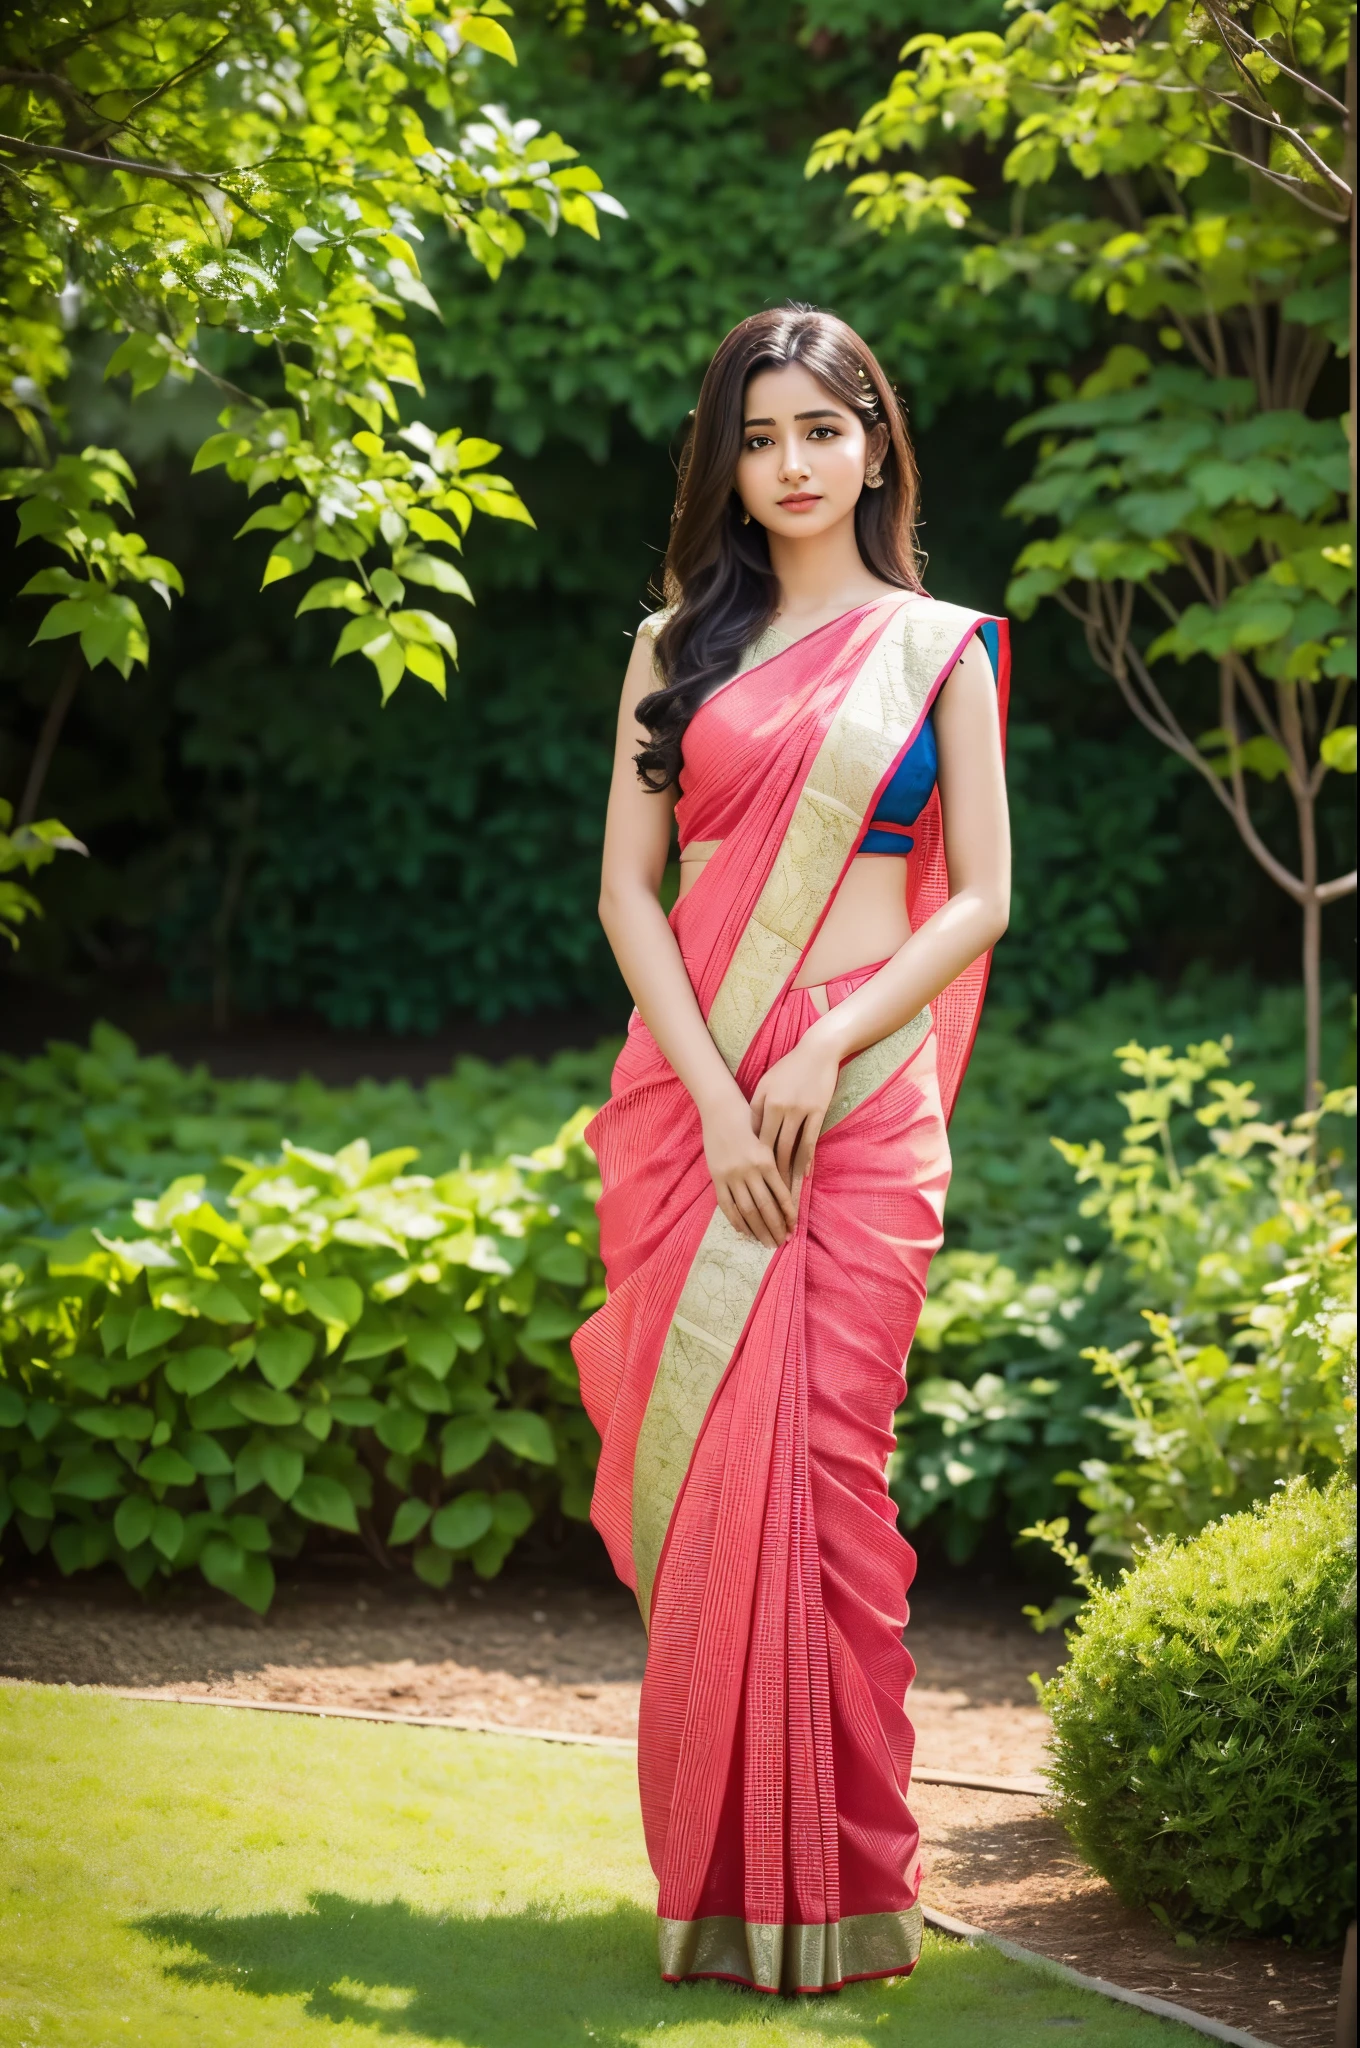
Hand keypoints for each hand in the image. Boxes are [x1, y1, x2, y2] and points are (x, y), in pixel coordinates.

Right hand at [700, 1091, 798, 1247]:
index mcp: (766, 1160)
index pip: (780, 1195)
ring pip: (747, 1209)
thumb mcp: (766, 1140)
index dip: (787, 1214)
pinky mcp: (717, 1176)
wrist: (721, 1108)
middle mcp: (750, 1169)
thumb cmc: (748, 1120)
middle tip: (782, 1242)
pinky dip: (736, 1220)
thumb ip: (773, 1165)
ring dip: (758, 1229)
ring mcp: (731, 1174)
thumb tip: (785, 1193)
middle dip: (775, 1227)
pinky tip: (744, 1231)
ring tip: (766, 1242)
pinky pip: (727, 1204)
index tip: (793, 1228)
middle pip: (765, 1207)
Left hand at [749, 1028, 840, 1197]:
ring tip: (784, 1192)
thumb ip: (757, 1107)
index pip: (754, 1137)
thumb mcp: (766, 1083)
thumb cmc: (789, 1067)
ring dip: (786, 1172)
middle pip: (769, 1148)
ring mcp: (798, 1110)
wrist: (817, 1050)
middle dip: (767, 1173)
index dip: (750, 1160)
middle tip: (764, 1193)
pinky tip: (804, 1174)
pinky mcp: (817, 1111)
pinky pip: (810, 1140)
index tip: (747, 1178)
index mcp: (762, 1101)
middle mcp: (778, 1108)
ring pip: (789, 1148)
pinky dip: (806, 1159)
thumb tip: (750, 1132)